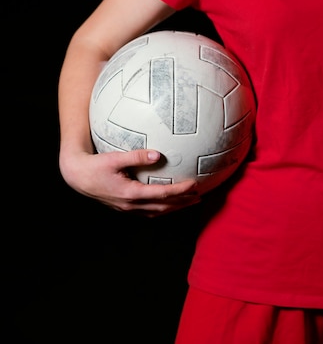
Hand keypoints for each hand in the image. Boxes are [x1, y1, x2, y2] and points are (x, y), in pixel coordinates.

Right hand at [60, 149, 200, 216]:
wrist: (76, 176)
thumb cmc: (94, 165)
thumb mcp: (115, 158)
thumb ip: (136, 156)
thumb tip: (158, 155)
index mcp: (130, 193)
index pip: (162, 194)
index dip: (180, 190)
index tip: (194, 184)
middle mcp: (130, 205)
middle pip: (163, 207)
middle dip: (183, 203)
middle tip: (199, 196)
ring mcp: (127, 208)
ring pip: (156, 213)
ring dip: (174, 208)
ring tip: (189, 202)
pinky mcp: (124, 207)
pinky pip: (147, 212)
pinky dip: (161, 210)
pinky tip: (168, 204)